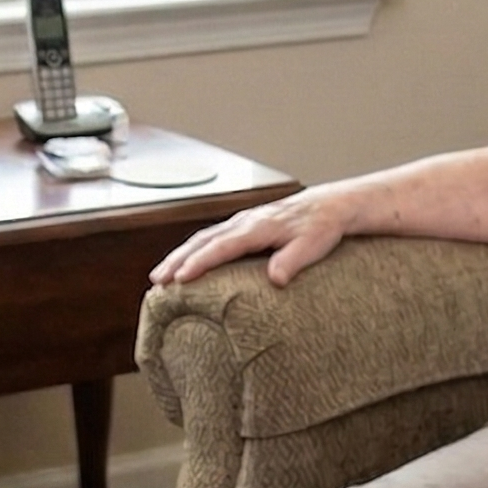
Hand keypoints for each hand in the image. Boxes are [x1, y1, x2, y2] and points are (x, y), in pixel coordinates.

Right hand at [149, 185, 351, 288]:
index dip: (200, 262)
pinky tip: (184, 264)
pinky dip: (192, 250)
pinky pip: (211, 237)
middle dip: (177, 260)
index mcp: (258, 227)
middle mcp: (244, 222)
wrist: (330, 206)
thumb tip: (275, 279)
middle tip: (157, 281)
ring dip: (179, 255)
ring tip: (160, 277)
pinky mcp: (242, 226)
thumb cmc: (322, 227)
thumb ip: (293, 260)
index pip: (222, 246)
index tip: (180, 278)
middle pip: (203, 240)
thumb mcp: (314, 244)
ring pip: (202, 238)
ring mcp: (241, 222)